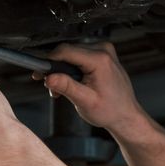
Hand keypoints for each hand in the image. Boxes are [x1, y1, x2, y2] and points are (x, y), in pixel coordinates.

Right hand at [35, 42, 150, 136]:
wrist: (126, 115)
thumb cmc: (110, 110)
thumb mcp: (85, 101)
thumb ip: (66, 87)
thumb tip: (49, 77)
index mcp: (100, 60)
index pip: (65, 51)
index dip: (49, 61)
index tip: (39, 73)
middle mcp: (103, 50)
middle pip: (68, 52)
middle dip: (55, 69)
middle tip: (50, 87)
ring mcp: (104, 51)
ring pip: (72, 54)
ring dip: (63, 71)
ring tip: (62, 90)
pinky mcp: (102, 54)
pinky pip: (80, 56)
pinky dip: (72, 69)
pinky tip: (72, 84)